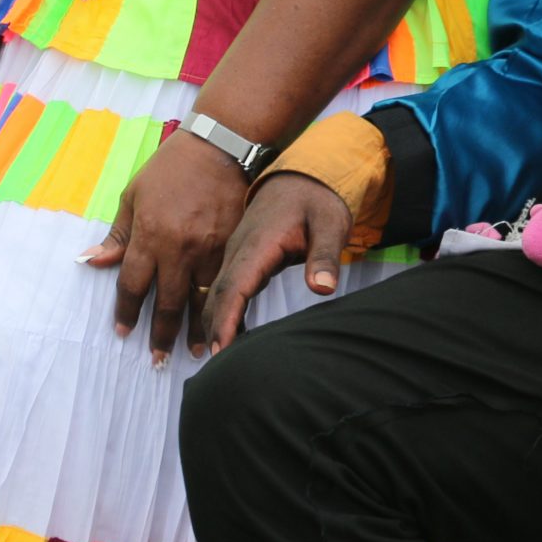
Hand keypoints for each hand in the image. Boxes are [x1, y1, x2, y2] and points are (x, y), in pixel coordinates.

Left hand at [85, 130, 251, 362]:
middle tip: (158, 359)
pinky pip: (226, 284)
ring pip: (200, 300)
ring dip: (196, 329)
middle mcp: (178, 248)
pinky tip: (224, 323)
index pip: (133, 285)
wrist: (218, 148)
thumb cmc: (169, 169)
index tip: (123, 332)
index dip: (127, 311)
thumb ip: (117, 234)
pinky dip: (223, 306)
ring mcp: (209, 249)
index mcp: (149, 234)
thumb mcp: (134, 195)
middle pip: (168, 302)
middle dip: (162, 334)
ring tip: (193, 352)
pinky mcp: (233, 246)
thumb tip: (91, 261)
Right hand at [201, 172, 354, 351]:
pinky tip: (230, 335)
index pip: (235, 285)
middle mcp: (241, 249)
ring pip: (219, 292)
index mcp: (258, 242)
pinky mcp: (244, 258)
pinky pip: (228, 287)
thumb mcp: (329, 222)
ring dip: (214, 322)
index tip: (219, 349)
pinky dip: (224, 311)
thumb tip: (323, 289)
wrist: (305, 174)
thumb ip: (325, 256)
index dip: (225, 318)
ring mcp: (239, 253)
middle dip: (212, 328)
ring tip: (217, 359)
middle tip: (213, 366)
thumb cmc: (318, 199)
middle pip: (219, 293)